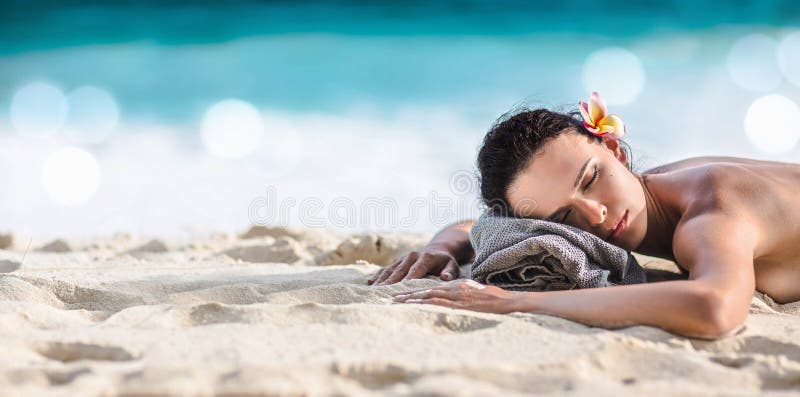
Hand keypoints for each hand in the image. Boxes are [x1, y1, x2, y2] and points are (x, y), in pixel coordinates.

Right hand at [367, 246, 459, 285]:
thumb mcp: (452, 266)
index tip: (400, 288)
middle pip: (400, 270)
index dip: (408, 279)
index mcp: (425, 258)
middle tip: (381, 291)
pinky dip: (378, 275)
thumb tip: (445, 278)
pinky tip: (369, 283)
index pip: (416, 270)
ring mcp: (403, 258)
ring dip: (381, 279)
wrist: (437, 250)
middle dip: (390, 281)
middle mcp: (412, 256)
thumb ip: (450, 272)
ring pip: (390, 269)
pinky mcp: (397, 261)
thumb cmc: (445, 263)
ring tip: (372, 289)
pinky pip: (386, 268)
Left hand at [392, 279, 518, 313]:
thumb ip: (463, 293)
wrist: (508, 302)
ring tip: (399, 301)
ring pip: (430, 296)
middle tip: (394, 297)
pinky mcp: (461, 305)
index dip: (418, 291)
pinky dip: (426, 304)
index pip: (433, 288)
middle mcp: (455, 290)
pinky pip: (440, 304)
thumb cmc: (495, 299)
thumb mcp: (476, 292)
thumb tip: (453, 297)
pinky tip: (415, 306)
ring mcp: (457, 297)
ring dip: (414, 298)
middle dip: (410, 294)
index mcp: (457, 286)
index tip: (405, 294)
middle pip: (428, 291)